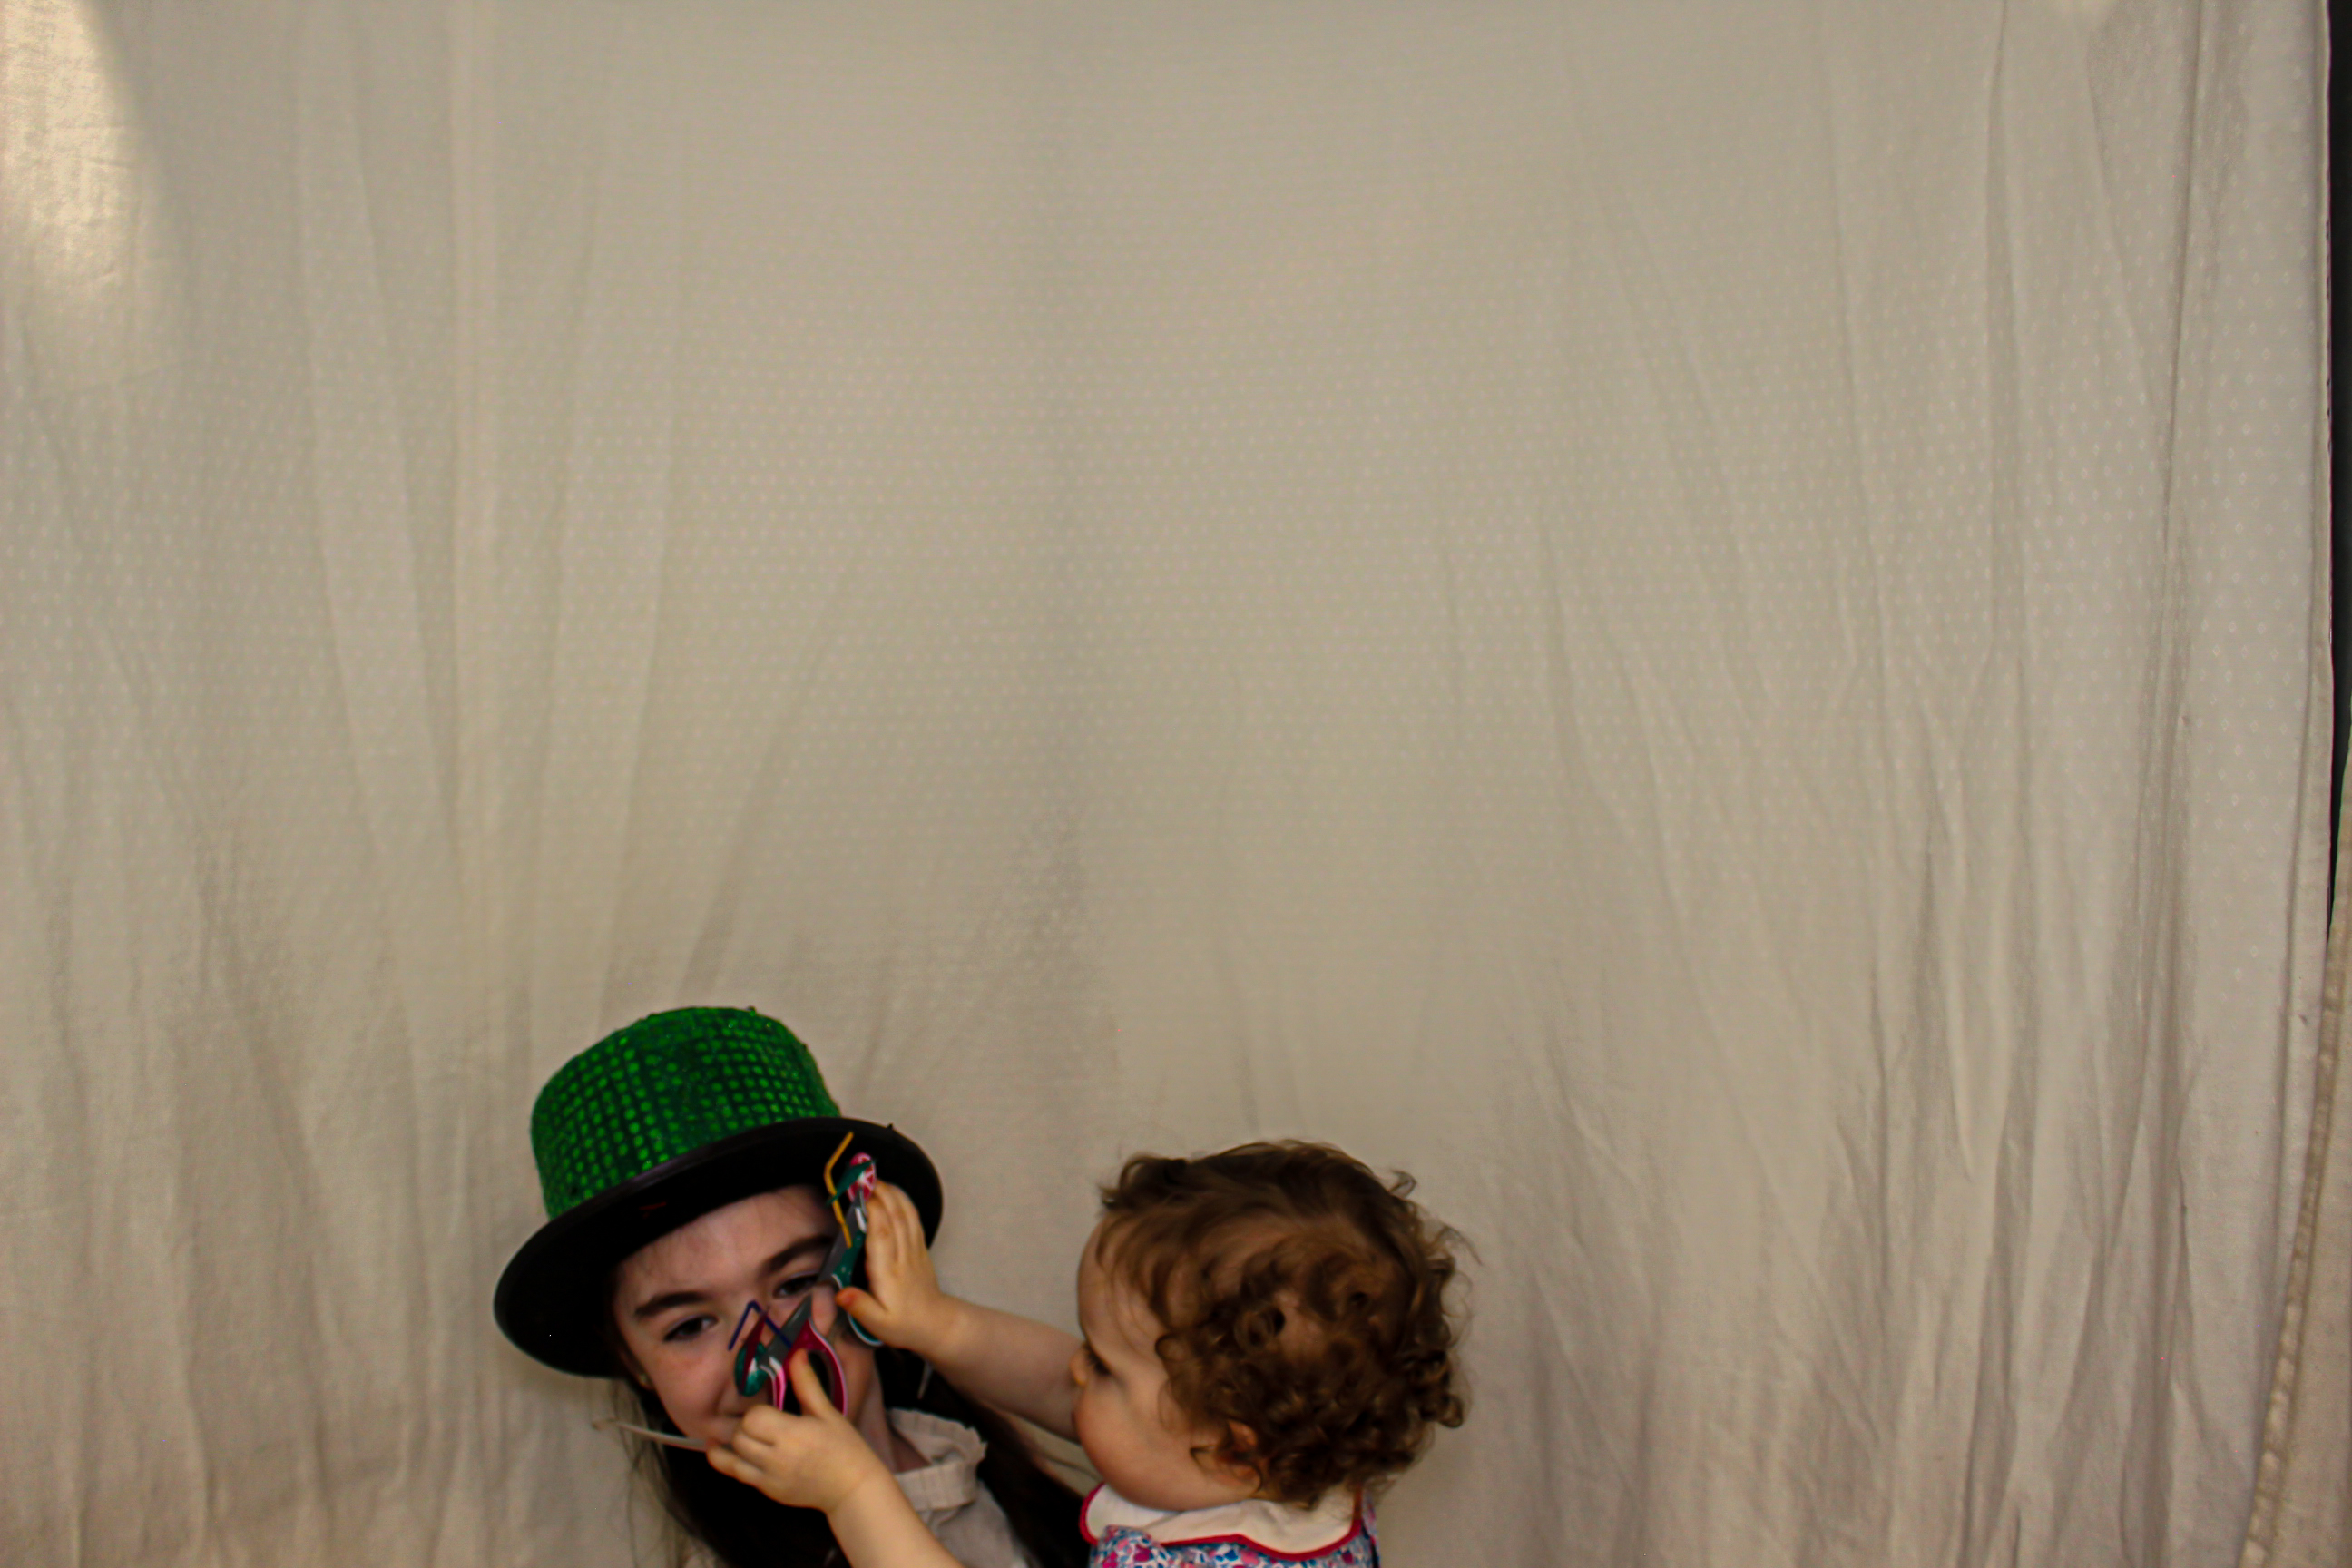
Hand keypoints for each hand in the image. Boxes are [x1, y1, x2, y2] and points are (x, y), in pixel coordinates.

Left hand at [710, 1352, 893, 1514]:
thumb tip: (797, 1353)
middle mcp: (776, 1458)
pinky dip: (729, 1463)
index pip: (753, 1419)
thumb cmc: (844, 1446)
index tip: (770, 1412)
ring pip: (731, 1459)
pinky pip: (738, 1476)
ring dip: (733, 1445)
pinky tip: (729, 1452)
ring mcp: (769, 1479)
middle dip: (744, 1427)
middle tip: (758, 1424)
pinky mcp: (768, 1492)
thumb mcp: (828, 1412)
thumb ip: (807, 1384)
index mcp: (792, 1434)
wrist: (852, 1488)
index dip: (757, 1412)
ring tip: (736, 1436)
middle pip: (739, 1437)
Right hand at [836, 1182, 960, 1359]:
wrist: (935, 1324)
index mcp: (889, 1272)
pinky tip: (895, 1193)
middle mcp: (903, 1256)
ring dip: (893, 1193)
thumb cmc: (903, 1324)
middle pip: (894, 1217)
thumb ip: (859, 1307)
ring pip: (906, 1214)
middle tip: (864, 1177)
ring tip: (877, 1179)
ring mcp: (914, 1250)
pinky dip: (904, 1202)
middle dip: (881, 1194)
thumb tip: (840, 1293)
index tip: (860, 1193)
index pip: (881, 1235)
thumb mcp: (878, 1324)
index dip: (873, 1211)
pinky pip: (913, 1219)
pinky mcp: (920, 1248)